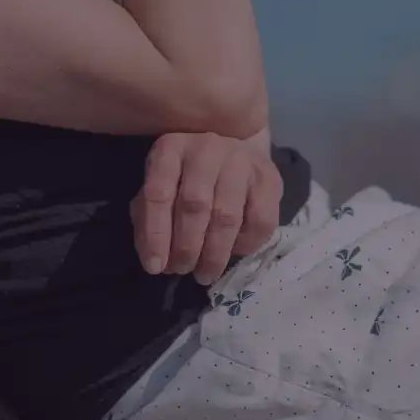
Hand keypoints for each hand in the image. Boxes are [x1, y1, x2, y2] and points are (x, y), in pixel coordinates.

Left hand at [131, 130, 283, 286]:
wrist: (235, 146)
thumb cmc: (188, 176)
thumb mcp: (160, 188)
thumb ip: (149, 220)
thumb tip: (155, 259)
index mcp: (171, 149)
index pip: (158, 193)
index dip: (155, 234)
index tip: (155, 267)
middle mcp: (207, 148)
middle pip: (195, 205)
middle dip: (187, 248)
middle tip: (183, 270)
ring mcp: (241, 160)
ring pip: (228, 216)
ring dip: (214, 254)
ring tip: (205, 274)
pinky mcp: (269, 177)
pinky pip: (261, 220)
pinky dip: (246, 245)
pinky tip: (234, 251)